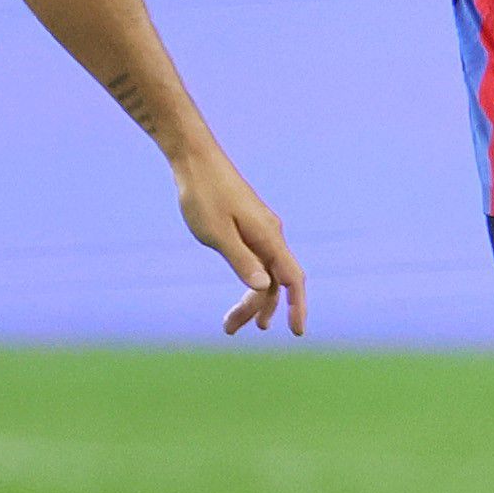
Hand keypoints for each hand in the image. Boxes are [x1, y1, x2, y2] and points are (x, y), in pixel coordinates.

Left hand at [174, 146, 307, 336]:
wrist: (195, 160)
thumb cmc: (203, 195)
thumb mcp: (217, 233)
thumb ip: (242, 261)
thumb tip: (265, 289)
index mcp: (268, 236)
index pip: (292, 279)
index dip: (298, 307)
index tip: (296, 332)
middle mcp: (271, 234)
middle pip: (275, 281)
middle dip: (258, 309)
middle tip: (230, 330)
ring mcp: (261, 230)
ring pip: (264, 272)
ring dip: (251, 299)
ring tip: (231, 324)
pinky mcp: (249, 226)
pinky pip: (257, 260)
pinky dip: (249, 281)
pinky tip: (241, 291)